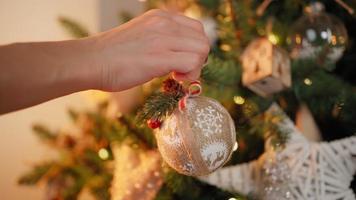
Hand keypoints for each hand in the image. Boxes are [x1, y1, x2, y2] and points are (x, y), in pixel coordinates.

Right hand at [86, 9, 209, 90]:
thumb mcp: (142, 35)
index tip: (181, 61)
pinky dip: (190, 74)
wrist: (91, 61)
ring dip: (196, 67)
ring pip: (202, 49)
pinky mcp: (160, 56)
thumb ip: (162, 39)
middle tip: (181, 71)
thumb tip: (179, 55)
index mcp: (161, 16)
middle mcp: (165, 22)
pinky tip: (174, 78)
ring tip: (176, 75)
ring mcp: (163, 38)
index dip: (194, 47)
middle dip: (198, 58)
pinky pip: (193, 62)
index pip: (196, 28)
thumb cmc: (112, 54)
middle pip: (203, 39)